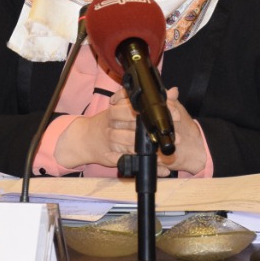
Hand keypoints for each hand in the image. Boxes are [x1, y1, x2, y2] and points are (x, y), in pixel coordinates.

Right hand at [56, 86, 205, 175]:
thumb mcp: (125, 105)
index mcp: (117, 110)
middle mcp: (113, 124)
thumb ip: (150, 100)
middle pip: (136, 127)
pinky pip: (133, 162)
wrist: (84, 139)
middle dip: (156, 131)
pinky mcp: (114, 157)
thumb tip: (174, 91)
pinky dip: (149, 166)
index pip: (138, 107)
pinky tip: (163, 169)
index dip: (155, 111)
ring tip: (168, 152)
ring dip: (151, 149)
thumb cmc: (107, 121)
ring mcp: (112, 141)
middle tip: (175, 135)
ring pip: (133, 146)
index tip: (174, 112)